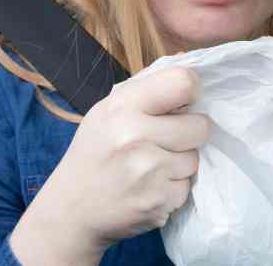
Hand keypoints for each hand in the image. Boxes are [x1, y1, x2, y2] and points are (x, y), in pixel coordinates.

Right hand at [12, 67, 210, 264]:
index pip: (183, 83)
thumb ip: (147, 88)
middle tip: (169, 137)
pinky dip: (173, 187)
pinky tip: (150, 186)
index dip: (192, 90)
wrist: (72, 208)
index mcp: (122, 107)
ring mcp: (148, 171)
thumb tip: (189, 64)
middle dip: (190, 131)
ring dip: (180, 161)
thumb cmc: (95, 152)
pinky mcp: (158, 202)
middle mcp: (135, 136)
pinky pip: (186, 187)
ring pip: (195, 158)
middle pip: (200, 126)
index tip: (187, 100)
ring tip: (153, 164)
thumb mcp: (106, 110)